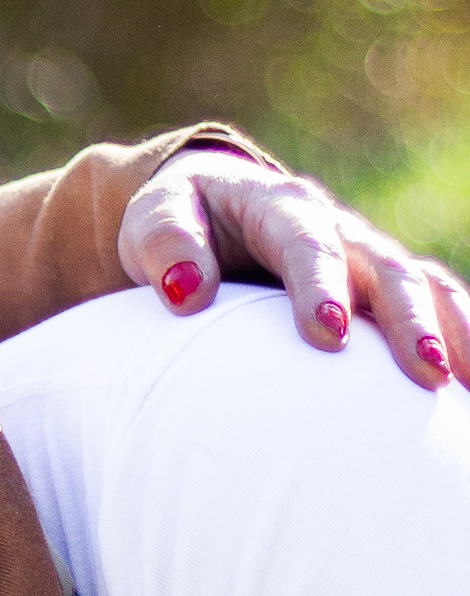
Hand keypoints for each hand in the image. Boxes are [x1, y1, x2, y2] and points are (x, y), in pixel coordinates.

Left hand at [120, 150, 469, 387]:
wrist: (209, 210)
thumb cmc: (181, 222)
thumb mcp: (155, 220)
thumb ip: (166, 246)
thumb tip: (185, 293)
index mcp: (281, 207)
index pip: (307, 243)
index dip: (321, 284)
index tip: (328, 334)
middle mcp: (337, 229)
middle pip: (384, 268)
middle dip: (409, 319)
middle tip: (426, 372)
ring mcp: (366, 259)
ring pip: (424, 287)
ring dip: (453, 331)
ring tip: (464, 385)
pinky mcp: (379, 291)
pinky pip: (433, 306)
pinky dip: (458, 336)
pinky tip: (465, 388)